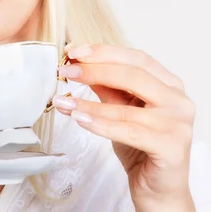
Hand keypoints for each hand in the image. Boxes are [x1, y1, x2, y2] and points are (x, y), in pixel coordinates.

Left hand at [54, 44, 195, 210]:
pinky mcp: (172, 147)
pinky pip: (129, 131)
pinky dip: (100, 124)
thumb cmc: (139, 146)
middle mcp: (178, 100)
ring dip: (88, 102)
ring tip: (62, 100)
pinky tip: (79, 119)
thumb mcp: (118, 108)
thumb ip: (104, 86)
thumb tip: (76, 63)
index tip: (72, 52)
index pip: (135, 58)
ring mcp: (178, 123)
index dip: (102, 52)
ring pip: (126, 106)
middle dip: (93, 70)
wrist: (157, 188)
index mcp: (169, 84)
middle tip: (65, 71)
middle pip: (133, 75)